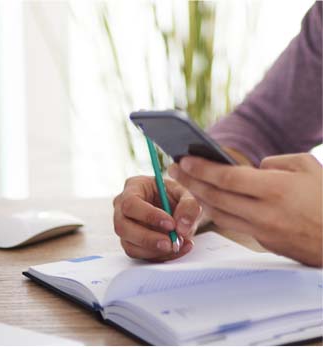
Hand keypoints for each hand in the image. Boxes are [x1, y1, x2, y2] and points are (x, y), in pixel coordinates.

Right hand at [113, 176, 202, 260]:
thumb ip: (188, 206)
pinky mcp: (131, 243)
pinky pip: (139, 255)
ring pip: (129, 245)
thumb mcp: (185, 194)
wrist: (174, 208)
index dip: (148, 215)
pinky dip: (160, 256)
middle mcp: (122, 208)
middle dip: (148, 238)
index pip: (130, 203)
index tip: (171, 224)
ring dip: (154, 250)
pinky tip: (178, 250)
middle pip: (123, 227)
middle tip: (171, 242)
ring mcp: (124, 227)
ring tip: (178, 245)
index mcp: (132, 188)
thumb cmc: (173, 196)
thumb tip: (181, 228)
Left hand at [168, 153, 322, 266]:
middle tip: (173, 168)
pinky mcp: (263, 241)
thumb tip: (252, 169)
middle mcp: (264, 212)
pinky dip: (217, 210)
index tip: (183, 159)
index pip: (226, 177)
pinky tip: (209, 199)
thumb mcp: (307, 168)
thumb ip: (275, 163)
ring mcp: (261, 230)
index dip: (201, 168)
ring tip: (186, 182)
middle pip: (215, 196)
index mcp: (275, 189)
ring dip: (198, 197)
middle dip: (190, 181)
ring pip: (218, 213)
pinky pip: (232, 224)